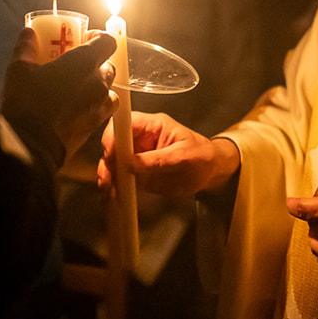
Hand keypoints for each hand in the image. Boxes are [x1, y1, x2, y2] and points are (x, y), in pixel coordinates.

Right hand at [1, 29, 117, 163]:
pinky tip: (75, 109)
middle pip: (108, 66)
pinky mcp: (96, 125)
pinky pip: (103, 110)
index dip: (99, 39)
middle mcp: (98, 82)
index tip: (85, 40)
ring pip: (108, 89)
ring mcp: (100, 105)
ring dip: (96, 87)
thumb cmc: (26, 104)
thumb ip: (26, 48)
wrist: (32, 146)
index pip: (108, 41)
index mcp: (83, 62)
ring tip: (76, 90)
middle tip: (74, 67)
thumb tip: (28, 33)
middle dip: (95, 64)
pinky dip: (94, 106)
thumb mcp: (19, 70)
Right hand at [97, 111, 240, 197]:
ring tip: (109, 190)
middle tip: (109, 178)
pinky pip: (120, 177)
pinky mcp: (136, 172)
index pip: (125, 123)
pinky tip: (113, 195)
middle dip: (108, 160)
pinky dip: (114, 186)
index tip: (112, 154)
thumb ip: (158, 160)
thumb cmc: (202, 157)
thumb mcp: (184, 157)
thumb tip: (131, 164)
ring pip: (112, 161)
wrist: (210, 173)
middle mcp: (140, 138)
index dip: (114, 136)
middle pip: (113, 143)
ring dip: (107, 175)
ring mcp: (136, 155)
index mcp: (152, 126)